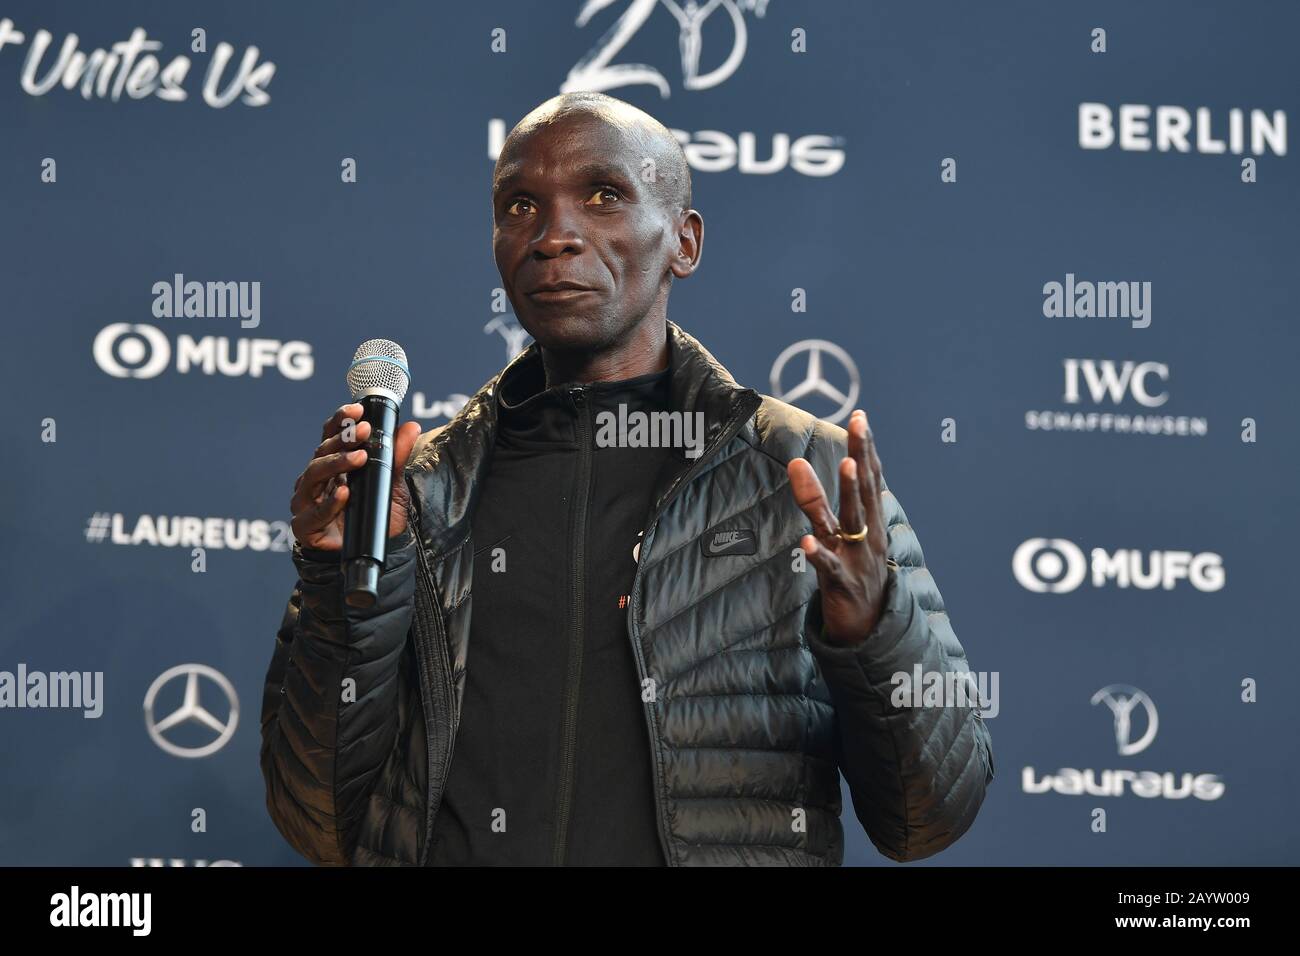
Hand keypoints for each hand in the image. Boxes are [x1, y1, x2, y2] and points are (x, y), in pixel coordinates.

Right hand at [289, 403, 421, 551]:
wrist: (369, 554)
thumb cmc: (372, 516)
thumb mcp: (391, 485)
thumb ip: (397, 457)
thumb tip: (412, 426)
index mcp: (332, 464)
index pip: (331, 435)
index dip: (341, 420)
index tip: (358, 409)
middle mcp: (315, 478)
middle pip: (321, 450)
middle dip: (343, 438)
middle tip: (364, 431)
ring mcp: (306, 501)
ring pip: (312, 475)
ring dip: (337, 464)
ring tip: (360, 458)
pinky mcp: (304, 526)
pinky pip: (313, 512)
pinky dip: (329, 503)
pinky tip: (343, 494)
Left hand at [787, 409, 888, 643]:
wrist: (869, 629)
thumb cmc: (854, 573)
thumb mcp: (838, 534)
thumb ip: (816, 501)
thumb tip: (796, 465)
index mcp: (871, 522)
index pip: (870, 478)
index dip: (866, 448)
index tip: (861, 417)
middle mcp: (868, 534)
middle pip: (864, 490)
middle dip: (862, 455)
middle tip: (860, 424)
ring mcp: (857, 558)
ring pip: (852, 521)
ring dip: (848, 493)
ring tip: (846, 465)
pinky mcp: (842, 583)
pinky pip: (829, 567)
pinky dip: (819, 554)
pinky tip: (806, 543)